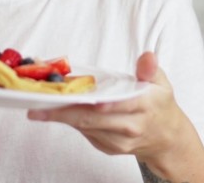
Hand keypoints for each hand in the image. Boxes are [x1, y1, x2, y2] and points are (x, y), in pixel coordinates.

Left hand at [27, 52, 189, 163]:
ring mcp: (118, 141)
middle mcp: (130, 127)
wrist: (165, 137)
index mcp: (145, 107)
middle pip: (93, 120)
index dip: (100, 103)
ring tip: (39, 107)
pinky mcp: (107, 147)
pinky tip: (55, 111)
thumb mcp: (161, 83)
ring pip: (85, 128)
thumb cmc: (158, 104)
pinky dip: (69, 121)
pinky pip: (85, 133)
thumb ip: (151, 69)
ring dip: (61, 117)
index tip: (79, 99)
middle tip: (38, 106)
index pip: (121, 105)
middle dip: (64, 113)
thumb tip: (147, 56)